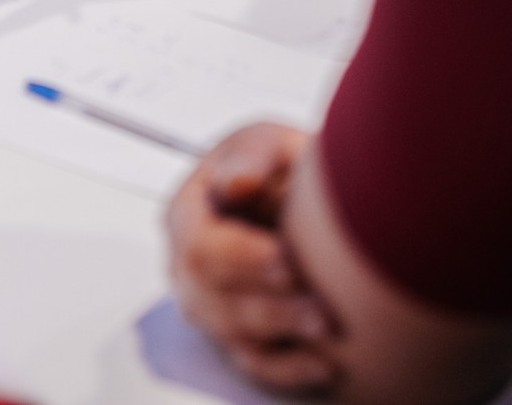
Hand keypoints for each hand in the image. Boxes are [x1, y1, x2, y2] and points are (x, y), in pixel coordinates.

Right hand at [168, 123, 340, 394]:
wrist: (295, 191)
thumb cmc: (273, 165)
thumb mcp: (265, 143)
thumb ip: (251, 158)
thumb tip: (237, 183)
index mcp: (186, 213)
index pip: (200, 246)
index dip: (243, 258)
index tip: (287, 260)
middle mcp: (186, 264)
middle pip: (211, 298)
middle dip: (268, 304)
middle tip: (316, 305)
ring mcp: (208, 303)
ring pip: (231, 334)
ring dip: (281, 334)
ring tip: (326, 327)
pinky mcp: (235, 332)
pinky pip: (253, 362)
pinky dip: (287, 369)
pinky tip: (323, 365)